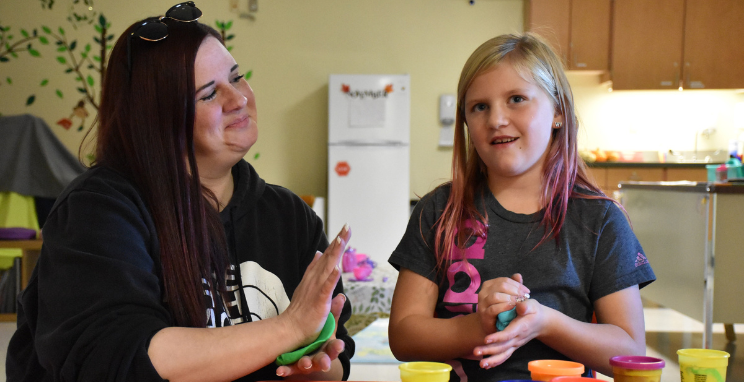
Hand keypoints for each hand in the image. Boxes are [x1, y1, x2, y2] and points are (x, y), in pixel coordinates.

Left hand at [276, 294, 346, 377]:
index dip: (337, 347)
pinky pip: (289, 370)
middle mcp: (319, 357)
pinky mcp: (294, 368)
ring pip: (307, 366)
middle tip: (326, 364)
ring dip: (306, 365)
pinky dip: (285, 370)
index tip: (339, 345)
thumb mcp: (328, 327)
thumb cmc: (321, 340)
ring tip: (304, 363)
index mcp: (328, 347)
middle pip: (323, 360)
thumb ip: (333, 313)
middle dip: (325, 362)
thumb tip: (340, 296)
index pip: (335, 347)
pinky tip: (279, 370)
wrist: (309, 356)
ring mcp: (307, 364)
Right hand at [282, 224, 350, 346]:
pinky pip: (326, 287)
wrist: (290, 328)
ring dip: (334, 253)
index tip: (344, 229)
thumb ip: (314, 269)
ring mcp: (316, 289)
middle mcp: (314, 279)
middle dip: (338, 241)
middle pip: (328, 257)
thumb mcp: (308, 285)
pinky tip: (337, 268)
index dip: (336, 243)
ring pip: (327, 267)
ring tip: (342, 239)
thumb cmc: (301, 310)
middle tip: (347, 226)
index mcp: (314, 276)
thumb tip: (319, 253)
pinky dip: (331, 278)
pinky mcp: (318, 301)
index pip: (326, 256)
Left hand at [473, 298, 544, 368]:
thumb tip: (520, 306)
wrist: (541, 322)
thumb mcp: (532, 305)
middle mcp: (518, 338)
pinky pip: (505, 356)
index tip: (486, 339)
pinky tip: (487, 366)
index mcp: (521, 328)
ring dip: (492, 359)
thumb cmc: (533, 311)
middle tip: (476, 352)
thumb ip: (526, 305)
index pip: (509, 334)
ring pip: (504, 354)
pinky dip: (497, 361)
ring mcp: (515, 344)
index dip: (498, 337)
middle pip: (503, 347)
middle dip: (489, 350)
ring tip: (481, 364)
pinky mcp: (513, 346)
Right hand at [476, 274, 529, 335]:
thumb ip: (513, 286)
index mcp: (489, 285)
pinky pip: (494, 308)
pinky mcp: (484, 314)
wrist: (491, 325)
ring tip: (519, 302)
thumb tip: (518, 275)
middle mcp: (483, 292)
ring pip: (496, 296)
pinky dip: (504, 307)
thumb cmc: (501, 309)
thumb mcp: (507, 296)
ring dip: (510, 298)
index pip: (504, 280)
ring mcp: (482, 303)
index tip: (527, 291)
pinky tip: (512, 307)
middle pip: (501, 286)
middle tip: (524, 297)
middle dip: (515, 291)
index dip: (517, 285)